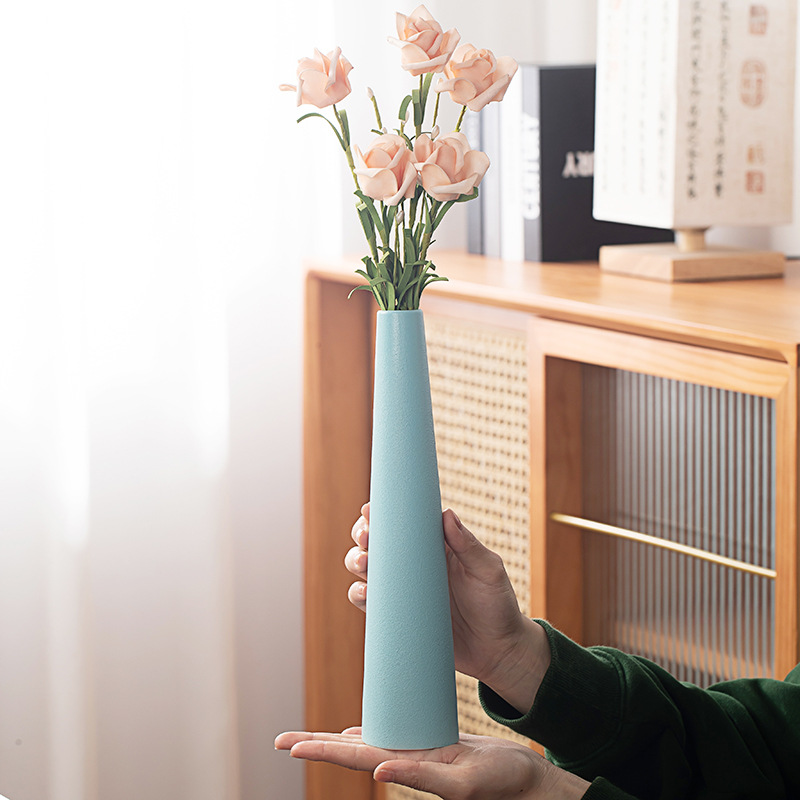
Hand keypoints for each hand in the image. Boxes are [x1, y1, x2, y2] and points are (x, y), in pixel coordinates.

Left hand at [275, 727, 589, 799]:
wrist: (526, 783)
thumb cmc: (501, 784)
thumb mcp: (462, 781)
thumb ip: (422, 776)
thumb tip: (378, 769)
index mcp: (408, 769)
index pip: (354, 758)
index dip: (321, 751)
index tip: (289, 746)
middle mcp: (405, 762)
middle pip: (351, 751)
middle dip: (315, 746)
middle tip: (280, 740)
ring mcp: (416, 754)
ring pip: (367, 743)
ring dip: (336, 740)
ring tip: (308, 737)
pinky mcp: (429, 745)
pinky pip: (391, 735)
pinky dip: (369, 731)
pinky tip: (357, 729)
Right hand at [346, 504, 550, 713]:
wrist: (497, 653)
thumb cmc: (498, 606)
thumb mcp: (488, 572)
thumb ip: (468, 545)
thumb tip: (446, 514)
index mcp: (436, 546)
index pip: (404, 522)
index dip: (384, 513)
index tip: (372, 511)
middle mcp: (415, 565)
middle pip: (378, 542)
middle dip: (364, 535)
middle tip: (366, 538)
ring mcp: (404, 591)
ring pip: (368, 569)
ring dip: (356, 561)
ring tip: (363, 564)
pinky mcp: (399, 616)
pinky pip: (371, 604)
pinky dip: (360, 596)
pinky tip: (365, 594)